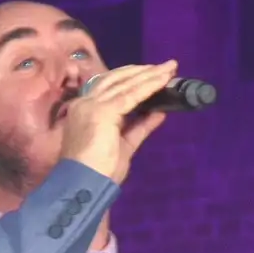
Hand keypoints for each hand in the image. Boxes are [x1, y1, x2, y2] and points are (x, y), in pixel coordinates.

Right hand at [59, 59, 177, 183]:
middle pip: (116, 79)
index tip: (152, 75)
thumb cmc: (98, 172)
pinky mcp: (104, 111)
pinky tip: (164, 80)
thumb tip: (158, 112)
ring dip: (149, 75)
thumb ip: (139, 127)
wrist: (84, 185)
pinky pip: (132, 94)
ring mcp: (93, 105)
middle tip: (165, 67)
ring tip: (169, 68)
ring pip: (126, 83)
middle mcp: (85, 103)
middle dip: (142, 72)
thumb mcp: (124, 145)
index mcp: (84, 110)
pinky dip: (150, 86)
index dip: (132, 79)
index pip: (109, 87)